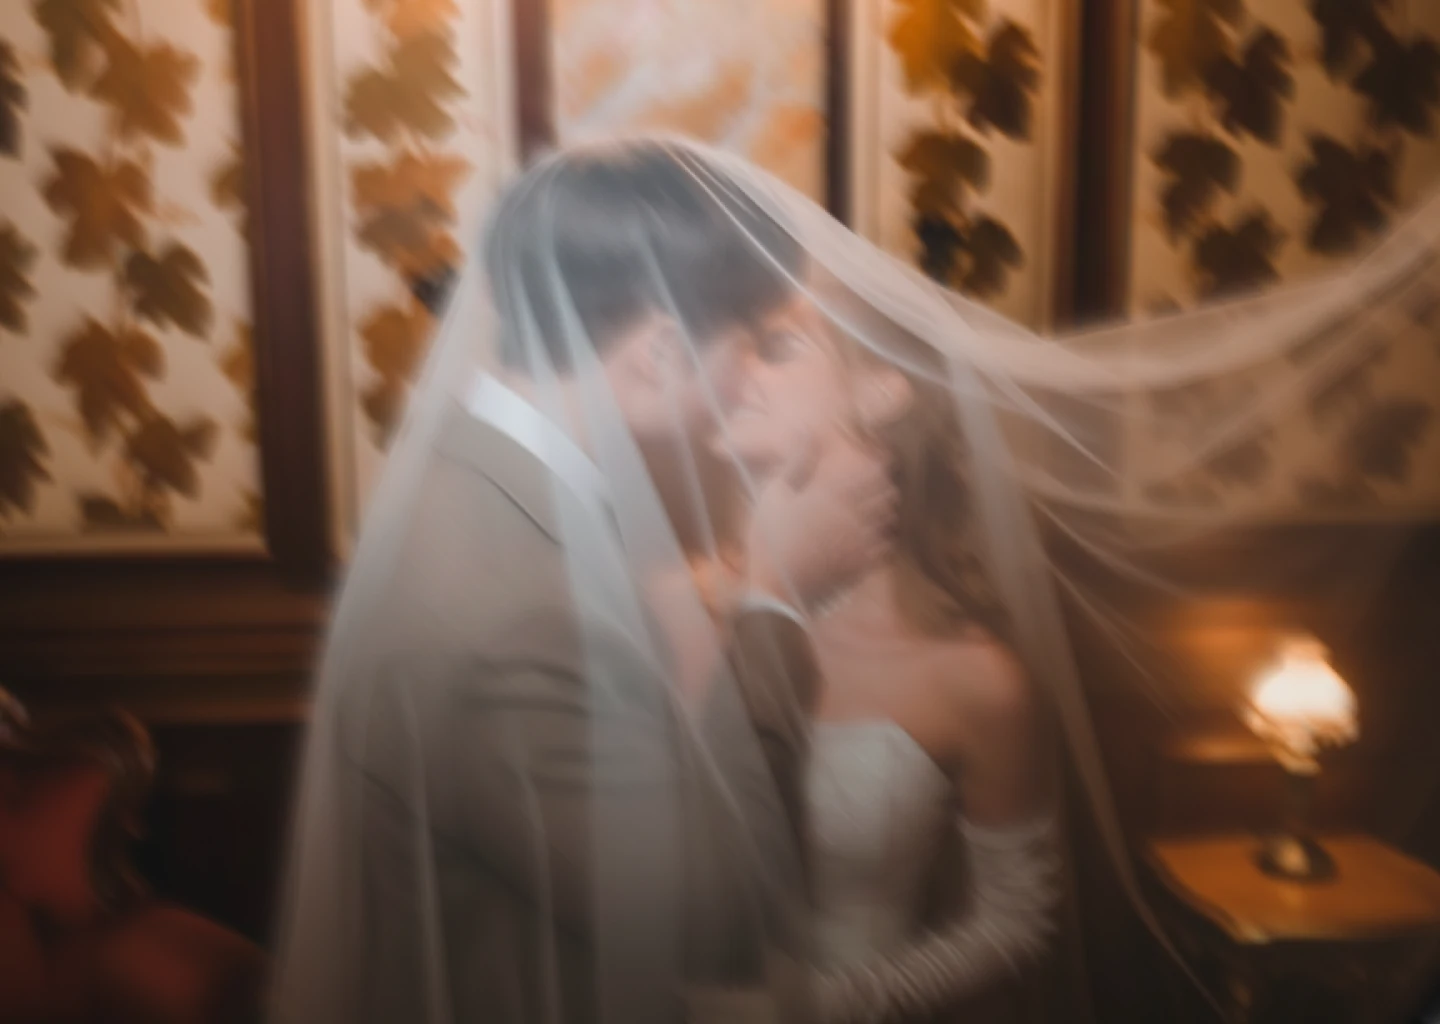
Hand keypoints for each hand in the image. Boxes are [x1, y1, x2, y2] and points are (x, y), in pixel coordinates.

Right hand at [745, 436, 895, 611]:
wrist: (776, 590)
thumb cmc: (770, 539)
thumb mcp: (773, 496)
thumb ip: (795, 464)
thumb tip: (807, 434)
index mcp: (834, 495)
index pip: (873, 470)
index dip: (878, 461)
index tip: (873, 457)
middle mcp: (855, 515)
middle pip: (888, 492)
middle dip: (882, 485)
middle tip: (871, 483)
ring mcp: (862, 542)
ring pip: (889, 518)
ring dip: (883, 510)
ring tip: (871, 508)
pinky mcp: (863, 564)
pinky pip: (886, 545)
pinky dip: (881, 536)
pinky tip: (868, 536)